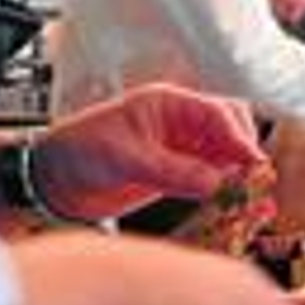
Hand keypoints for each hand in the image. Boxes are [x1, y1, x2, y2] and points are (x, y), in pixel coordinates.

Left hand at [32, 83, 264, 220]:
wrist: (52, 181)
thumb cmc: (76, 152)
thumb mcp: (124, 159)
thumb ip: (171, 171)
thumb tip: (215, 183)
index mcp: (167, 104)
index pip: (217, 112)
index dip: (239, 136)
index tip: (252, 161)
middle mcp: (179, 122)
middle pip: (231, 126)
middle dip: (245, 150)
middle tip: (252, 179)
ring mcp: (180, 148)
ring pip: (226, 153)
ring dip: (238, 171)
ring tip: (244, 194)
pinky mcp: (177, 173)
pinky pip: (212, 177)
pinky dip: (224, 188)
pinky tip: (228, 201)